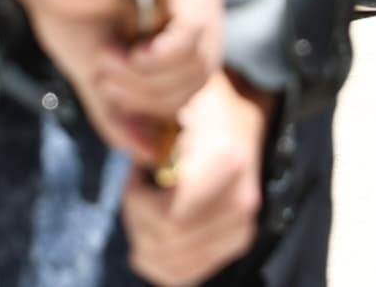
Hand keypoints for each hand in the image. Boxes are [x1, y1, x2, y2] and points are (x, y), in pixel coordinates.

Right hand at [0, 0, 229, 159]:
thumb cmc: (69, 11)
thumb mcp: (101, 76)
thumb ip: (127, 114)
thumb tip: (151, 154)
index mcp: (190, 11)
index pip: (201, 76)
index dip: (161, 102)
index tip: (114, 94)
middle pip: (205, 71)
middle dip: (151, 94)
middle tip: (106, 81)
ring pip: (200, 57)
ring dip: (145, 78)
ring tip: (106, 62)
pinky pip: (190, 33)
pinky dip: (154, 58)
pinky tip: (120, 50)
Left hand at [120, 73, 271, 281]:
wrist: (241, 117)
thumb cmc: (202, 108)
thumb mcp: (174, 104)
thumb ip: (147, 129)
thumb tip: (134, 158)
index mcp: (226, 164)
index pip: (170, 219)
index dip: (138, 201)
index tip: (135, 171)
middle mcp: (240, 201)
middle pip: (167, 242)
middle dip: (136, 219)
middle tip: (135, 187)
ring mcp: (241, 226)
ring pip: (172, 263)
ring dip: (144, 240)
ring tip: (146, 205)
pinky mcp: (237, 241)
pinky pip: (185, 274)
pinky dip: (159, 262)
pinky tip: (150, 236)